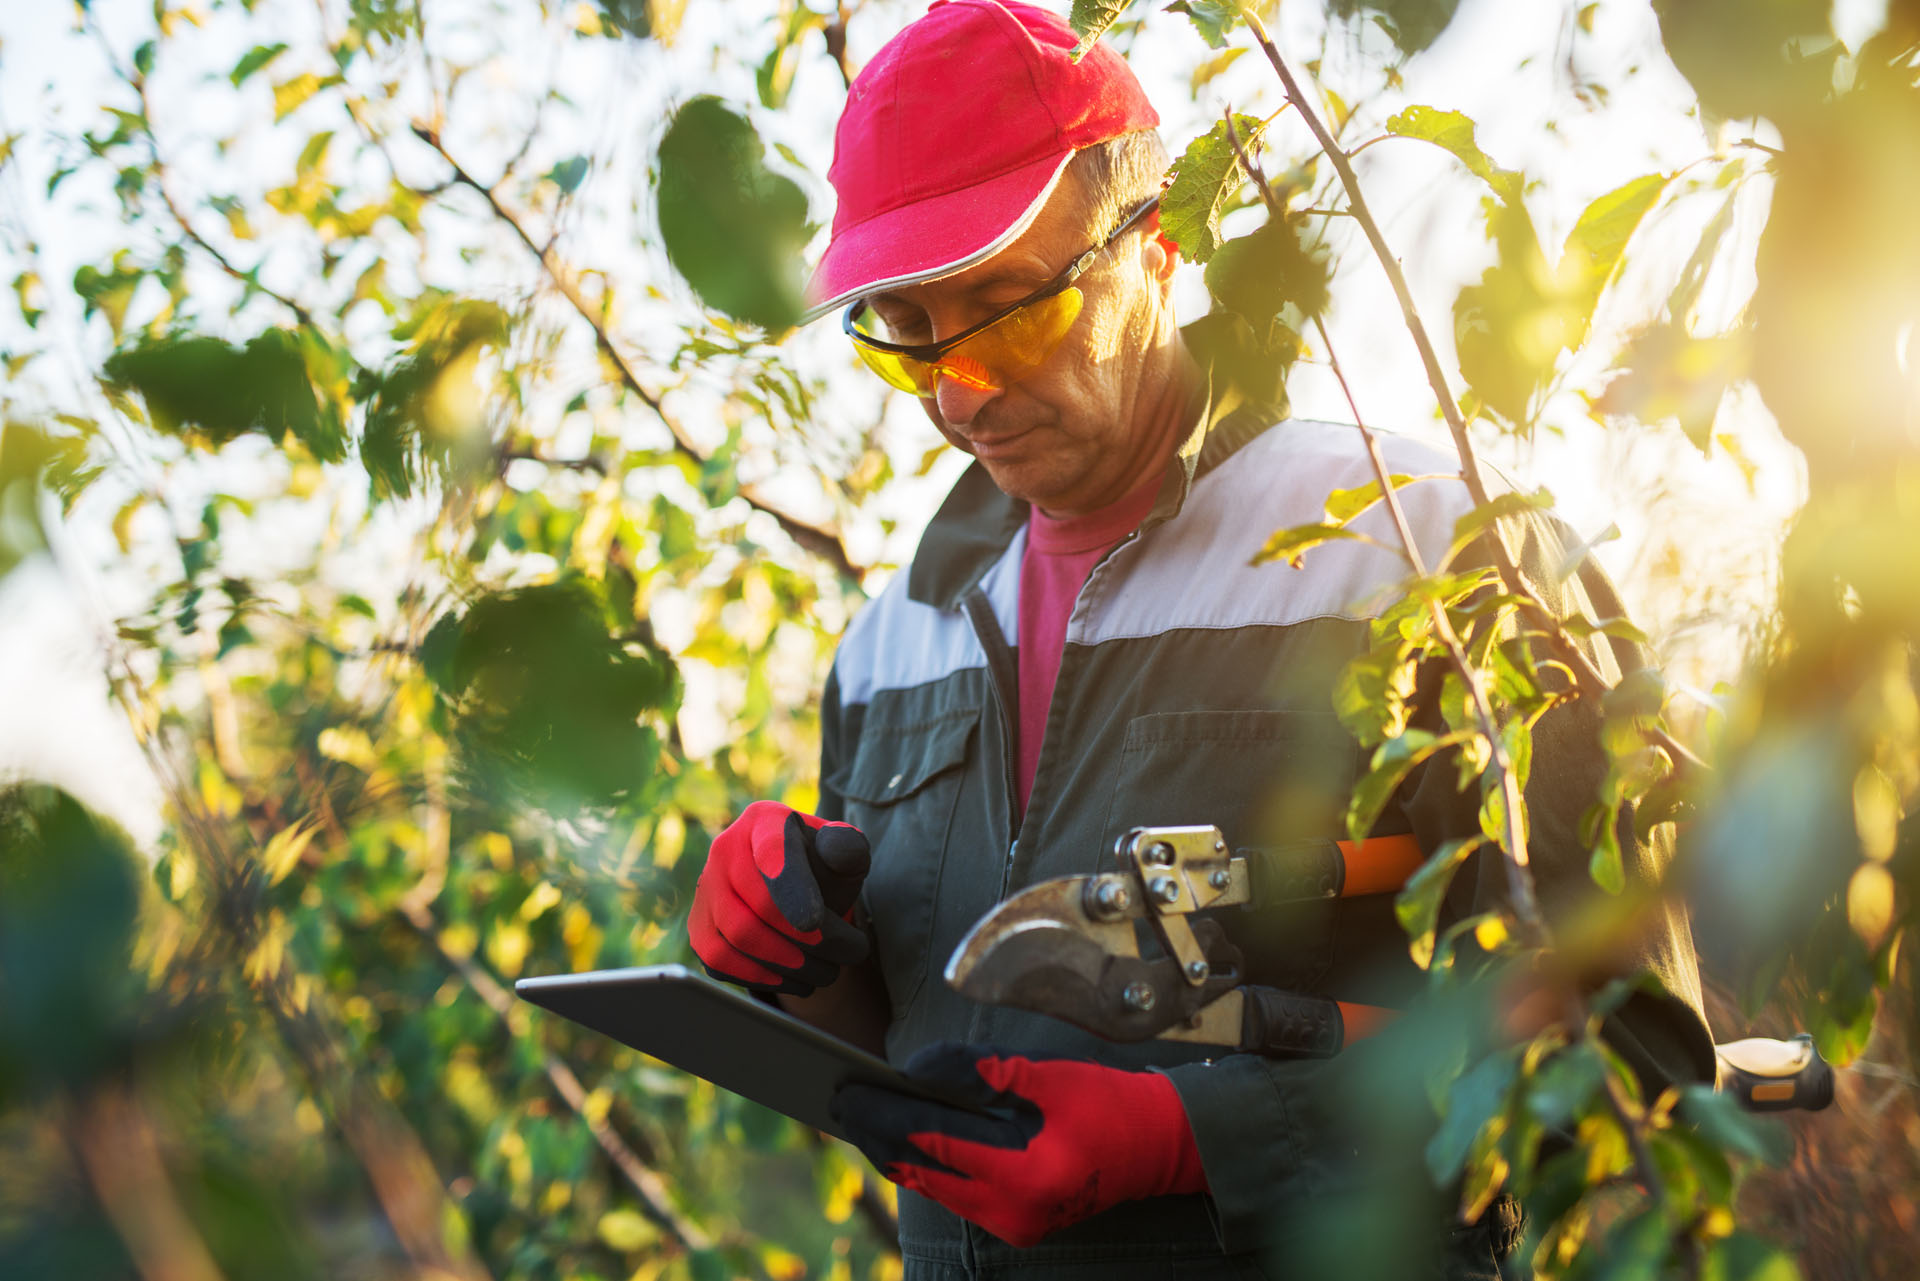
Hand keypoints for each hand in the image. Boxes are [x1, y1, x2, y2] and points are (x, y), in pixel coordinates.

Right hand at [689, 801, 870, 995]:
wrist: (793, 891)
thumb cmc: (824, 869)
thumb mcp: (844, 853)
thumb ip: (848, 849)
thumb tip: (840, 848)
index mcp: (765, 821)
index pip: (773, 852)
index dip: (793, 888)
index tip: (816, 923)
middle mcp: (725, 849)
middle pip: (758, 904)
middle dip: (809, 940)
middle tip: (848, 954)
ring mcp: (706, 890)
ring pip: (738, 937)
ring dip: (789, 965)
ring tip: (827, 972)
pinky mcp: (699, 928)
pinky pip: (721, 961)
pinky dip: (763, 978)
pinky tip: (796, 980)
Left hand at [830, 1043, 1206, 1246]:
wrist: (1161, 1146)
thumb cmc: (1107, 1102)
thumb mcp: (1046, 1074)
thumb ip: (979, 1071)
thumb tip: (915, 1070)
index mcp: (1021, 1175)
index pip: (930, 1141)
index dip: (882, 1114)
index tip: (844, 1090)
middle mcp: (1010, 1213)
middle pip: (921, 1173)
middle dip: (877, 1136)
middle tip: (838, 1101)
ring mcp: (1012, 1225)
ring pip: (933, 1188)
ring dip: (898, 1151)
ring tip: (861, 1115)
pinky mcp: (1016, 1224)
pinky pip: (955, 1195)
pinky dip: (928, 1165)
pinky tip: (905, 1138)